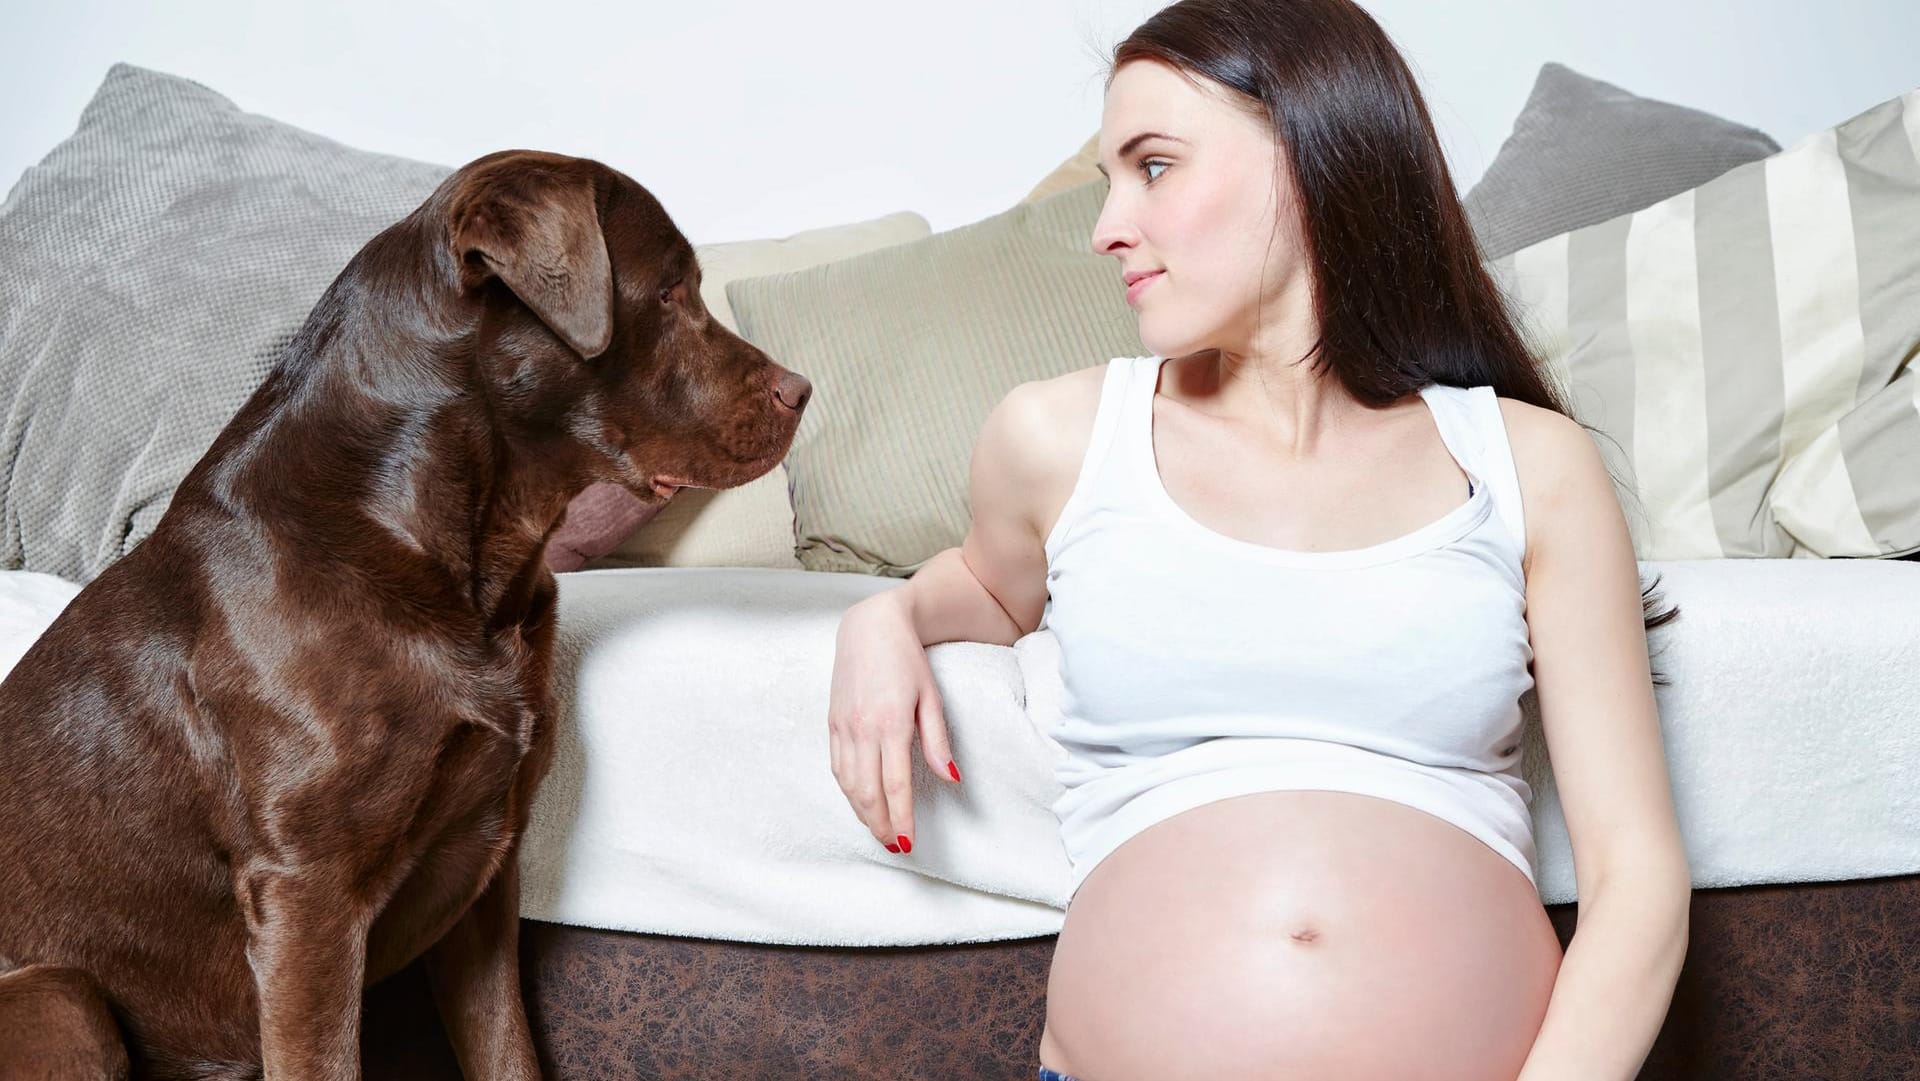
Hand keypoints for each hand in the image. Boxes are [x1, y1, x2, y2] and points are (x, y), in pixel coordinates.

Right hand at [826, 592, 960, 854]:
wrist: (870, 626)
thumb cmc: (907, 659)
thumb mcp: (932, 697)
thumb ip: (938, 741)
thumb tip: (951, 779)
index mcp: (891, 723)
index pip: (896, 784)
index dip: (901, 817)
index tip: (908, 841)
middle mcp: (862, 729)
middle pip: (868, 792)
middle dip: (880, 824)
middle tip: (895, 846)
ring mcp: (843, 727)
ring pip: (848, 784)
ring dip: (862, 813)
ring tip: (879, 831)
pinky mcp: (832, 723)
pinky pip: (837, 767)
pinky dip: (848, 791)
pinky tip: (860, 802)